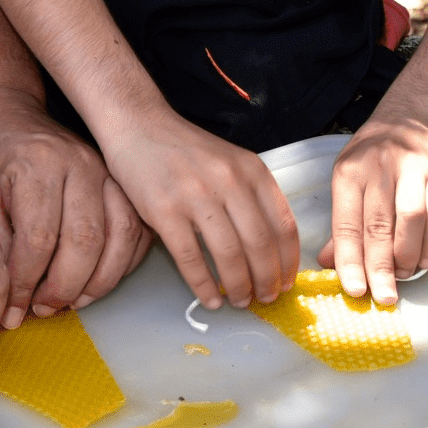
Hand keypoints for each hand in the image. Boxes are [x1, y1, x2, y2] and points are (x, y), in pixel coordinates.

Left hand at [0, 87, 151, 328]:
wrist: (3, 114)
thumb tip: (13, 307)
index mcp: (37, 163)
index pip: (39, 239)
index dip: (27, 284)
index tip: (14, 309)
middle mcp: (79, 163)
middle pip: (86, 240)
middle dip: (65, 287)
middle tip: (44, 309)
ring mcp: (106, 169)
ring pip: (121, 235)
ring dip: (101, 280)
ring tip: (72, 301)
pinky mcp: (121, 180)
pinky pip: (136, 229)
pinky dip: (123, 262)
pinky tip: (96, 280)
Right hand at [102, 111, 299, 310]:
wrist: (139, 126)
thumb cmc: (186, 150)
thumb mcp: (231, 162)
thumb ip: (252, 195)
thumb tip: (271, 249)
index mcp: (251, 170)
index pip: (283, 224)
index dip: (288, 261)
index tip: (287, 282)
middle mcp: (229, 181)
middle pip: (260, 245)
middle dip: (267, 281)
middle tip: (266, 299)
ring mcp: (196, 196)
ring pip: (229, 256)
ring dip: (238, 287)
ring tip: (240, 302)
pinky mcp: (164, 211)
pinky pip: (191, 259)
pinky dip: (203, 287)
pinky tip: (210, 300)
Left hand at [318, 117, 427, 305]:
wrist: (411, 116)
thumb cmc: (373, 157)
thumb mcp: (348, 180)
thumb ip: (341, 223)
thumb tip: (328, 263)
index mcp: (348, 172)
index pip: (345, 223)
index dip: (349, 259)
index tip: (354, 290)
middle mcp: (378, 167)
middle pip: (378, 226)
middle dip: (380, 268)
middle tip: (383, 297)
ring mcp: (412, 168)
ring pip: (410, 221)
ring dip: (408, 257)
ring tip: (403, 277)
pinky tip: (425, 261)